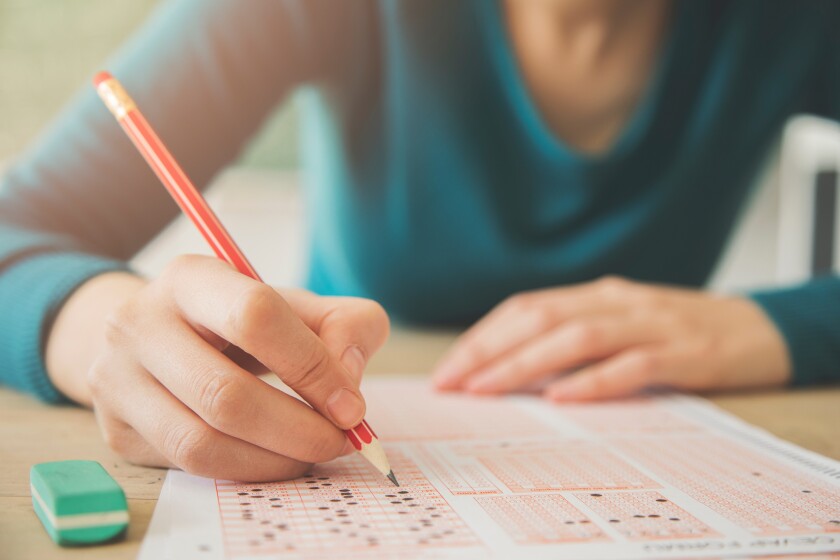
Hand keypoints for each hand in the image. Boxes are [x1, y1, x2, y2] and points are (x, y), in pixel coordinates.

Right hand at [83, 255, 388, 480]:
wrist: (155, 338)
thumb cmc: (239, 321)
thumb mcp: (294, 306)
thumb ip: (343, 325)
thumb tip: (348, 378)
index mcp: (191, 278)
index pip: (255, 316)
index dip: (311, 366)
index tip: (350, 404)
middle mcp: (140, 323)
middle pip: (225, 393)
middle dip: (299, 428)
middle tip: (339, 440)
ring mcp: (118, 379)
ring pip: (202, 442)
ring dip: (274, 459)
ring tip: (312, 453)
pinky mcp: (117, 428)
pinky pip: (189, 466)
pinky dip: (246, 471)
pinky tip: (275, 460)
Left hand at [432, 277, 789, 400]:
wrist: (760, 329)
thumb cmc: (677, 332)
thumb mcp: (621, 323)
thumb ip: (574, 335)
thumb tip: (510, 367)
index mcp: (597, 294)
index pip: (525, 308)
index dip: (483, 337)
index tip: (448, 369)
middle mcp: (617, 301)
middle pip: (540, 317)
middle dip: (488, 350)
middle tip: (452, 383)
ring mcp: (653, 324)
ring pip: (577, 337)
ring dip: (525, 364)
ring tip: (487, 389)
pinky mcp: (686, 353)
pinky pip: (632, 367)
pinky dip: (593, 382)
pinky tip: (561, 398)